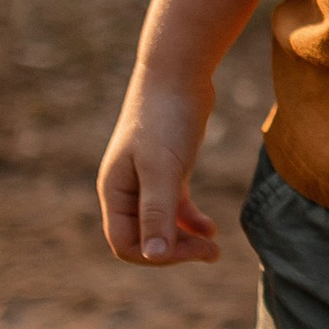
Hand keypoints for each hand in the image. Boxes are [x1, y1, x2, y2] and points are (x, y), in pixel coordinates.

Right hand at [96, 70, 222, 265]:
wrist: (178, 71)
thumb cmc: (165, 117)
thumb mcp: (162, 168)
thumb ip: (157, 211)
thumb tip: (154, 255)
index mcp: (114, 191)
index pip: (125, 244)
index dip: (157, 256)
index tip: (193, 250)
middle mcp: (126, 189)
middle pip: (144, 239)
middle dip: (176, 251)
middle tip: (212, 252)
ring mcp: (146, 179)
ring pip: (161, 225)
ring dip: (185, 241)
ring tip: (214, 249)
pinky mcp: (168, 168)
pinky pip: (175, 206)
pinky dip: (191, 220)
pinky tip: (211, 229)